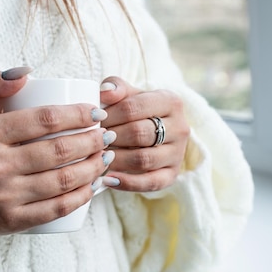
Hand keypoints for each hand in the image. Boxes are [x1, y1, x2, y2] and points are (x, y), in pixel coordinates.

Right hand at [0, 68, 112, 237]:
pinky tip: (96, 185)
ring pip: (63, 180)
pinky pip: (57, 209)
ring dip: (94, 167)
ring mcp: (4, 197)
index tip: (96, 111)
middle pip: (59, 150)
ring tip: (107, 155)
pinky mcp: (12, 221)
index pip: (44, 120)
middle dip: (93, 140)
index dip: (78, 114)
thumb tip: (27, 72)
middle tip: (107, 133)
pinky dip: (83, 196)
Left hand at [99, 76, 189, 191]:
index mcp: (170, 101)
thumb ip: (116, 88)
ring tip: (97, 158)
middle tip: (90, 141)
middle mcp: (180, 127)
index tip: (93, 121)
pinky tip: (107, 180)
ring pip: (143, 159)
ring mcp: (178, 153)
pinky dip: (127, 183)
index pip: (134, 107)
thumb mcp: (128, 94)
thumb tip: (105, 92)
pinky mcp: (172, 174)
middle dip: (111, 138)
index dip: (109, 115)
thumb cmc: (136, 109)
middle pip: (139, 134)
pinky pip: (150, 183)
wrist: (155, 129)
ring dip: (116, 160)